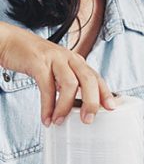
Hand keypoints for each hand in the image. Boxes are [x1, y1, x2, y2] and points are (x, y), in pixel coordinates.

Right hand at [0, 21, 114, 124]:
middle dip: (91, 102)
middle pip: (88, 80)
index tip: (111, 108)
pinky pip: (46, 87)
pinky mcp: (38, 62)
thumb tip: (80, 108)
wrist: (11, 42)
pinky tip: (46, 118)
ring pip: (69, 84)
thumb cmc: (36, 60)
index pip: (96, 77)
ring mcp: (54, 58)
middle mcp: (69, 58)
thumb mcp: (58, 71)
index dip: (105, 93)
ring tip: (60, 121)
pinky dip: (47, 106)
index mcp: (77, 62)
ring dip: (65, 107)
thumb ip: (70, 84)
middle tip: (87, 120)